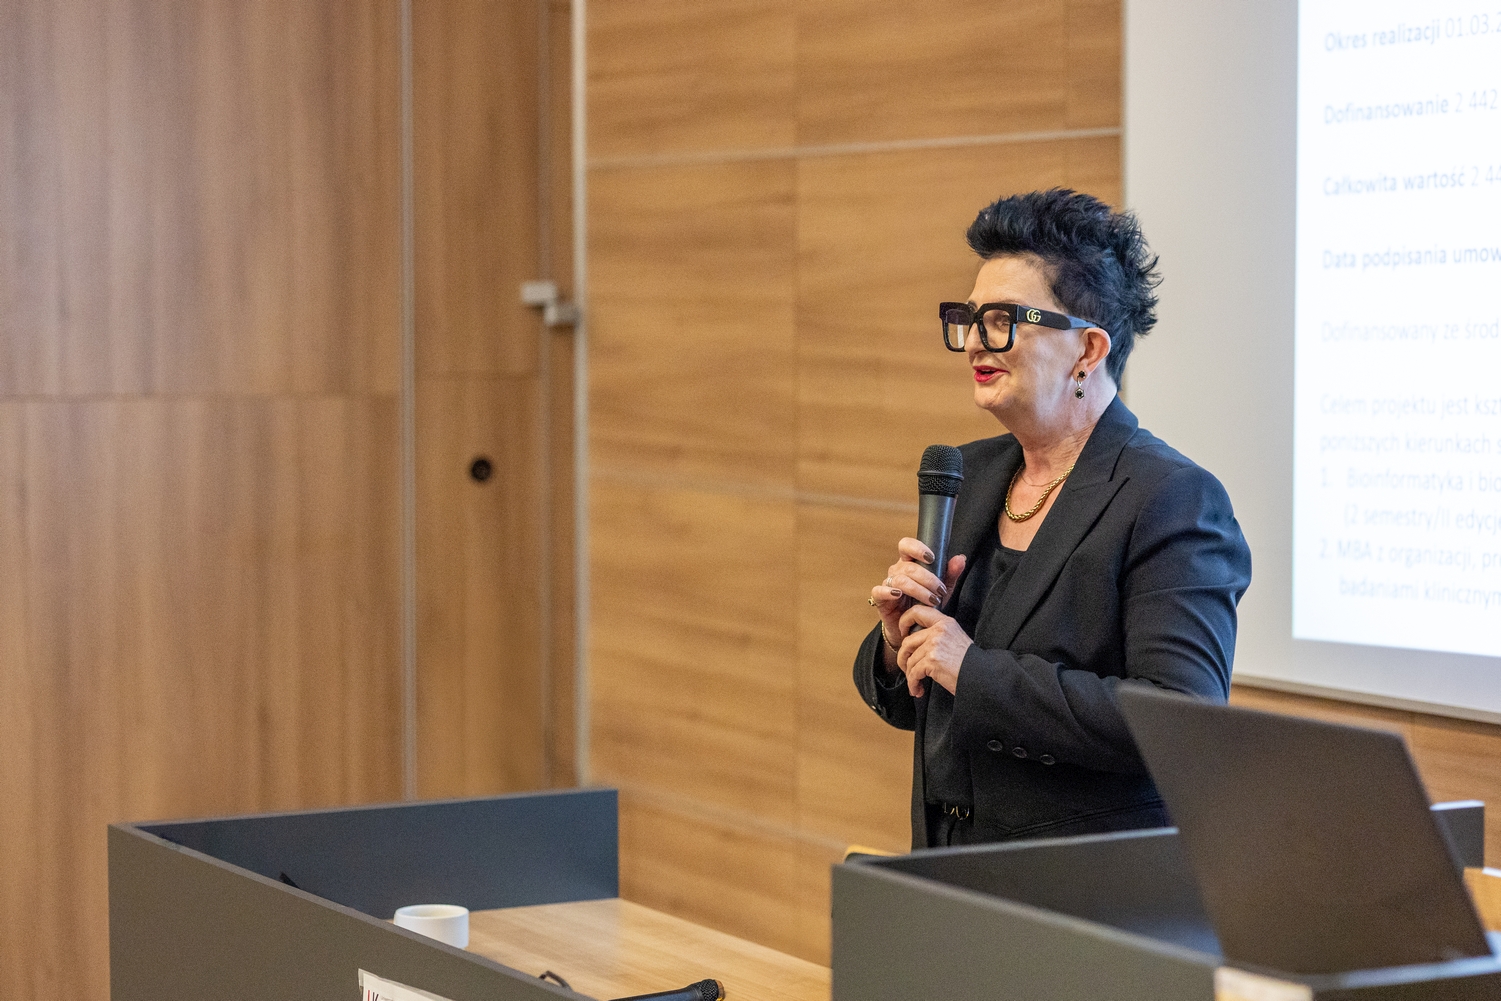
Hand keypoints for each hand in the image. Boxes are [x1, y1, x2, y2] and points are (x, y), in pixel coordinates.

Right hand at [869, 538, 964, 669]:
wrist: (912, 628)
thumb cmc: (925, 605)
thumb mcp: (941, 590)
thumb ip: (950, 574)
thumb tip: (960, 559)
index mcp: (909, 563)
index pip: (907, 545)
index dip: (916, 548)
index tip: (931, 558)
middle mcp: (897, 571)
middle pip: (909, 567)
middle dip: (927, 579)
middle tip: (940, 591)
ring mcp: (887, 584)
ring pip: (899, 580)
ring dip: (918, 590)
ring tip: (931, 600)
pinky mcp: (880, 598)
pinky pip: (879, 590)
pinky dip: (888, 591)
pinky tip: (899, 594)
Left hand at [896, 604, 972, 696]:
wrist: (982, 677)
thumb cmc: (970, 663)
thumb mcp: (956, 638)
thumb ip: (938, 634)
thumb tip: (917, 642)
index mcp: (945, 623)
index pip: (917, 611)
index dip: (904, 621)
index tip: (903, 633)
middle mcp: (939, 631)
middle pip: (908, 641)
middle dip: (903, 658)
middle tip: (907, 668)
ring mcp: (934, 645)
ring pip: (909, 660)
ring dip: (910, 675)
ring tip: (915, 684)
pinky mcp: (932, 660)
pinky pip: (913, 673)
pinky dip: (913, 684)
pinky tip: (918, 690)